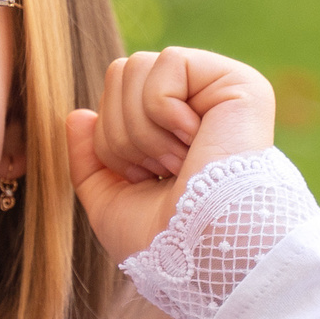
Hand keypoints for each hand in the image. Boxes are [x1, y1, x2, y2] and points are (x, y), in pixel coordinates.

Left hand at [67, 47, 275, 264]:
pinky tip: (196, 143)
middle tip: (162, 170)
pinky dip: (165, 112)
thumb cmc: (162, 243)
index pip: (113, 94)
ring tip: (179, 161)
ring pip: (137, 66)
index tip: (146, 179)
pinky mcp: (240, 83)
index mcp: (174, 129)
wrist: (199, 254)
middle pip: (120, 72)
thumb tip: (79, 114)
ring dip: (143, 129)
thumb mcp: (110, 202)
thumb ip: (90, 161)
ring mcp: (221, 91)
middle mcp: (200, 104)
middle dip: (123, 133)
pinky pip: (168, 63)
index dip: (110, 141)